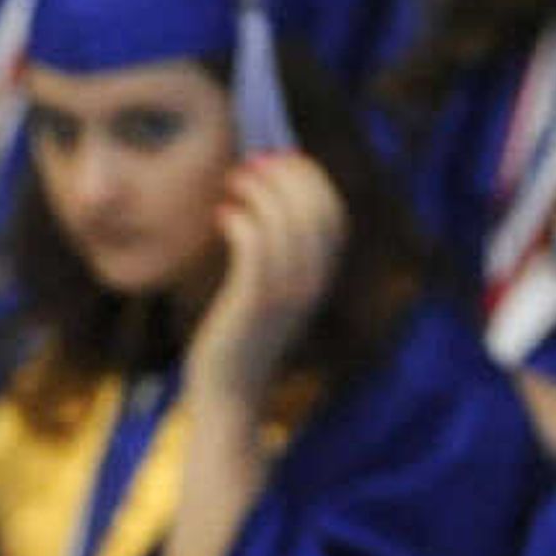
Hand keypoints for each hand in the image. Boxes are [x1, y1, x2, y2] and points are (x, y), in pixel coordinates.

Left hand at [184, 149, 345, 414]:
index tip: (276, 160)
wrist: (228, 395)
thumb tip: (266, 197)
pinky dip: (238, 218)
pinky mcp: (253, 303)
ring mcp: (285, 293)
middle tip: (248, 165)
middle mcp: (312, 282)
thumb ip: (279, 252)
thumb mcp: (270, 291)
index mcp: (321, 276)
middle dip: (281, 174)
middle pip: (313, 206)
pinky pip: (254, 243)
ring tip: (231, 187)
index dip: (308, 176)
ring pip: (283, 219)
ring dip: (256, 190)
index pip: (333, 210)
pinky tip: (222, 217)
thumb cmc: (240, 337)